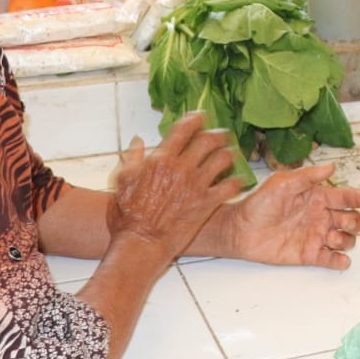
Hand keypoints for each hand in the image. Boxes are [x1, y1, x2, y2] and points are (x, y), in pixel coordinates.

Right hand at [108, 112, 242, 259]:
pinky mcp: (207, 203)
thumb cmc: (129, 214)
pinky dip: (235, 181)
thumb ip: (131, 158)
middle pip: (208, 140)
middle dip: (218, 134)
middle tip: (222, 135)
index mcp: (161, 159)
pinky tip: (235, 181)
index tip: (202, 117)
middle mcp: (182, 168)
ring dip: (229, 154)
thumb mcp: (123, 181)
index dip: (196, 118)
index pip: (184, 129)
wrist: (141, 241)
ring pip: (223, 159)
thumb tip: (137, 141)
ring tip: (230, 155)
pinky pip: (230, 186)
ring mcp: (196, 185)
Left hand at [205, 164, 359, 270]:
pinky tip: (341, 260)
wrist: (241, 230)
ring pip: (345, 240)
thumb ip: (307, 176)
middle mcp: (321, 217)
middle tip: (343, 222)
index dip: (356, 197)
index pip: (344, 197)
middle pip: (351, 220)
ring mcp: (316, 236)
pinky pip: (331, 260)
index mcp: (318, 197)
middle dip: (354, 222)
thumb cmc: (260, 203)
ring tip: (333, 239)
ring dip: (347, 240)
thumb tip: (332, 167)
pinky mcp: (309, 255)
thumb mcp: (282, 183)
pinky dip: (340, 261)